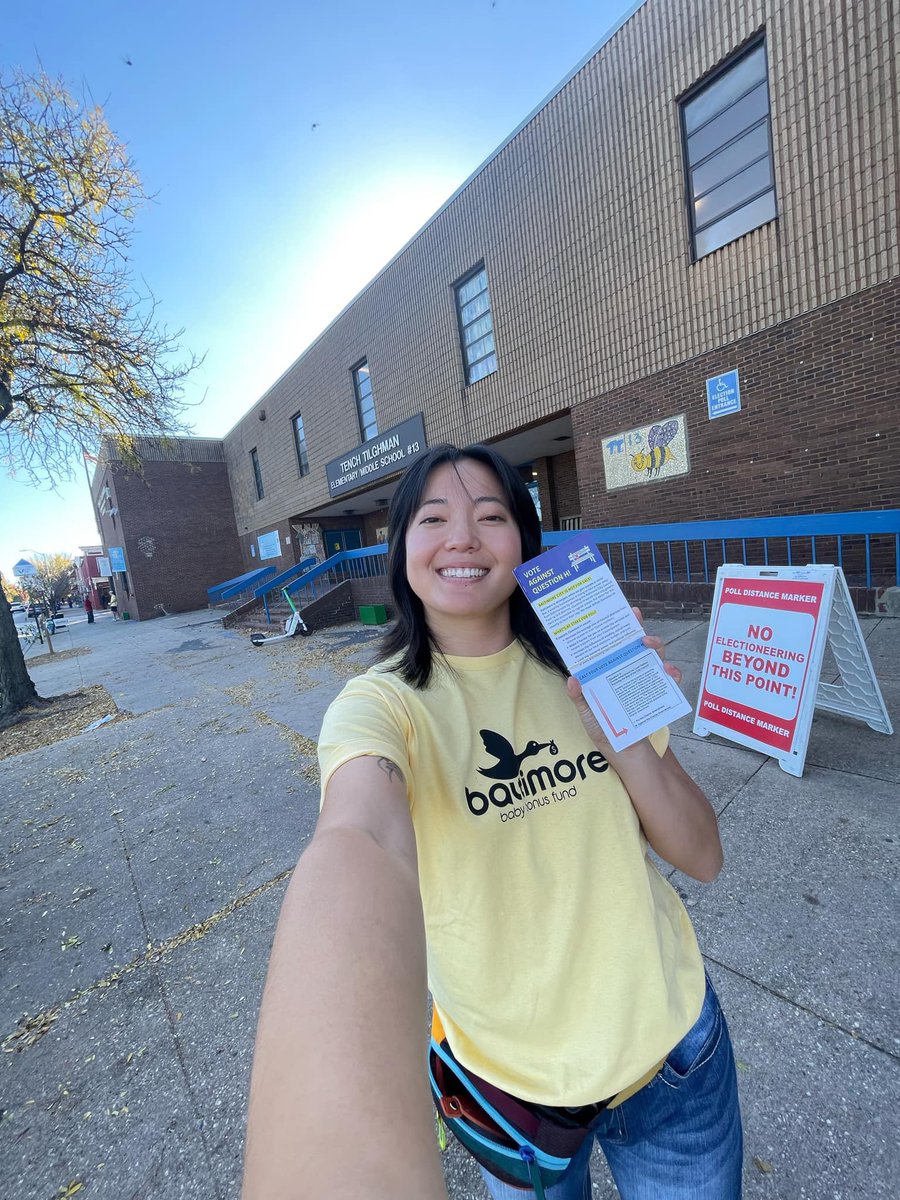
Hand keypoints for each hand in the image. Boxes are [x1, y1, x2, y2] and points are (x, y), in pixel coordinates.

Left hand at [565, 607, 680, 753]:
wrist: (627, 755)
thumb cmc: (605, 732)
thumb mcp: (588, 715)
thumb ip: (580, 699)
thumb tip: (572, 679)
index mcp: (610, 673)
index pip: (615, 646)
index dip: (622, 628)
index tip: (628, 612)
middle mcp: (629, 673)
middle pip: (638, 647)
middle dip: (642, 634)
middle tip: (641, 633)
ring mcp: (645, 682)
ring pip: (655, 658)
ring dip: (657, 649)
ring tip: (652, 647)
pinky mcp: (659, 694)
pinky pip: (669, 681)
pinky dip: (672, 674)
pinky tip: (670, 673)